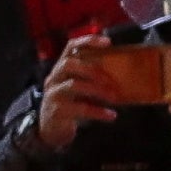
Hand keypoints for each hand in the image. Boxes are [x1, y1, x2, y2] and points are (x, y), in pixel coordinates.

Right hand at [32, 37, 110, 151]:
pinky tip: (110, 115)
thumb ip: (90, 76)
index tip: (108, 42)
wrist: (50, 129)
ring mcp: (53, 94)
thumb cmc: (69, 103)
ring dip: (97, 90)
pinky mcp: (57, 111)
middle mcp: (54, 78)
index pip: (70, 46)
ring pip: (73, 85)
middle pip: (68, 64)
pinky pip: (79, 108)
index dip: (88, 41)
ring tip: (114, 98)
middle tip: (111, 80)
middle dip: (92, 69)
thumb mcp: (76, 86)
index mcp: (61, 68)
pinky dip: (98, 112)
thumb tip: (120, 71)